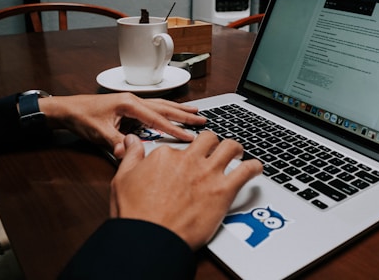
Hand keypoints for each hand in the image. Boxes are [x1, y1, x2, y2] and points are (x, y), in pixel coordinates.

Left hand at [38, 93, 205, 157]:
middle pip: (165, 108)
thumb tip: (128, 152)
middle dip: (184, 115)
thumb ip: (116, 142)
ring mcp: (132, 103)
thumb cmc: (82, 117)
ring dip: (179, 110)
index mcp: (129, 104)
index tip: (189, 137)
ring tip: (195, 112)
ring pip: (161, 106)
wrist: (67, 109)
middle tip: (202, 120)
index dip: (174, 129)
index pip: (157, 119)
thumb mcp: (99, 133)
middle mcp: (134, 101)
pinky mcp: (130, 107)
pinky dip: (167, 111)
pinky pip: (154, 109)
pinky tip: (174, 113)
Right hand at [110, 132, 262, 249]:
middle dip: (212, 143)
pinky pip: (246, 171)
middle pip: (208, 139)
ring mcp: (207, 174)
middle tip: (214, 152)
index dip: (182, 155)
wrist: (150, 239)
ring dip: (235, 149)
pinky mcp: (223, 190)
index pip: (179, 145)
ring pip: (230, 147)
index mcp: (165, 155)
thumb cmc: (136, 215)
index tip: (183, 163)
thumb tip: (131, 140)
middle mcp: (189, 160)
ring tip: (237, 154)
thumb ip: (130, 156)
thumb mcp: (122, 179)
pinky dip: (254, 167)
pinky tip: (256, 168)